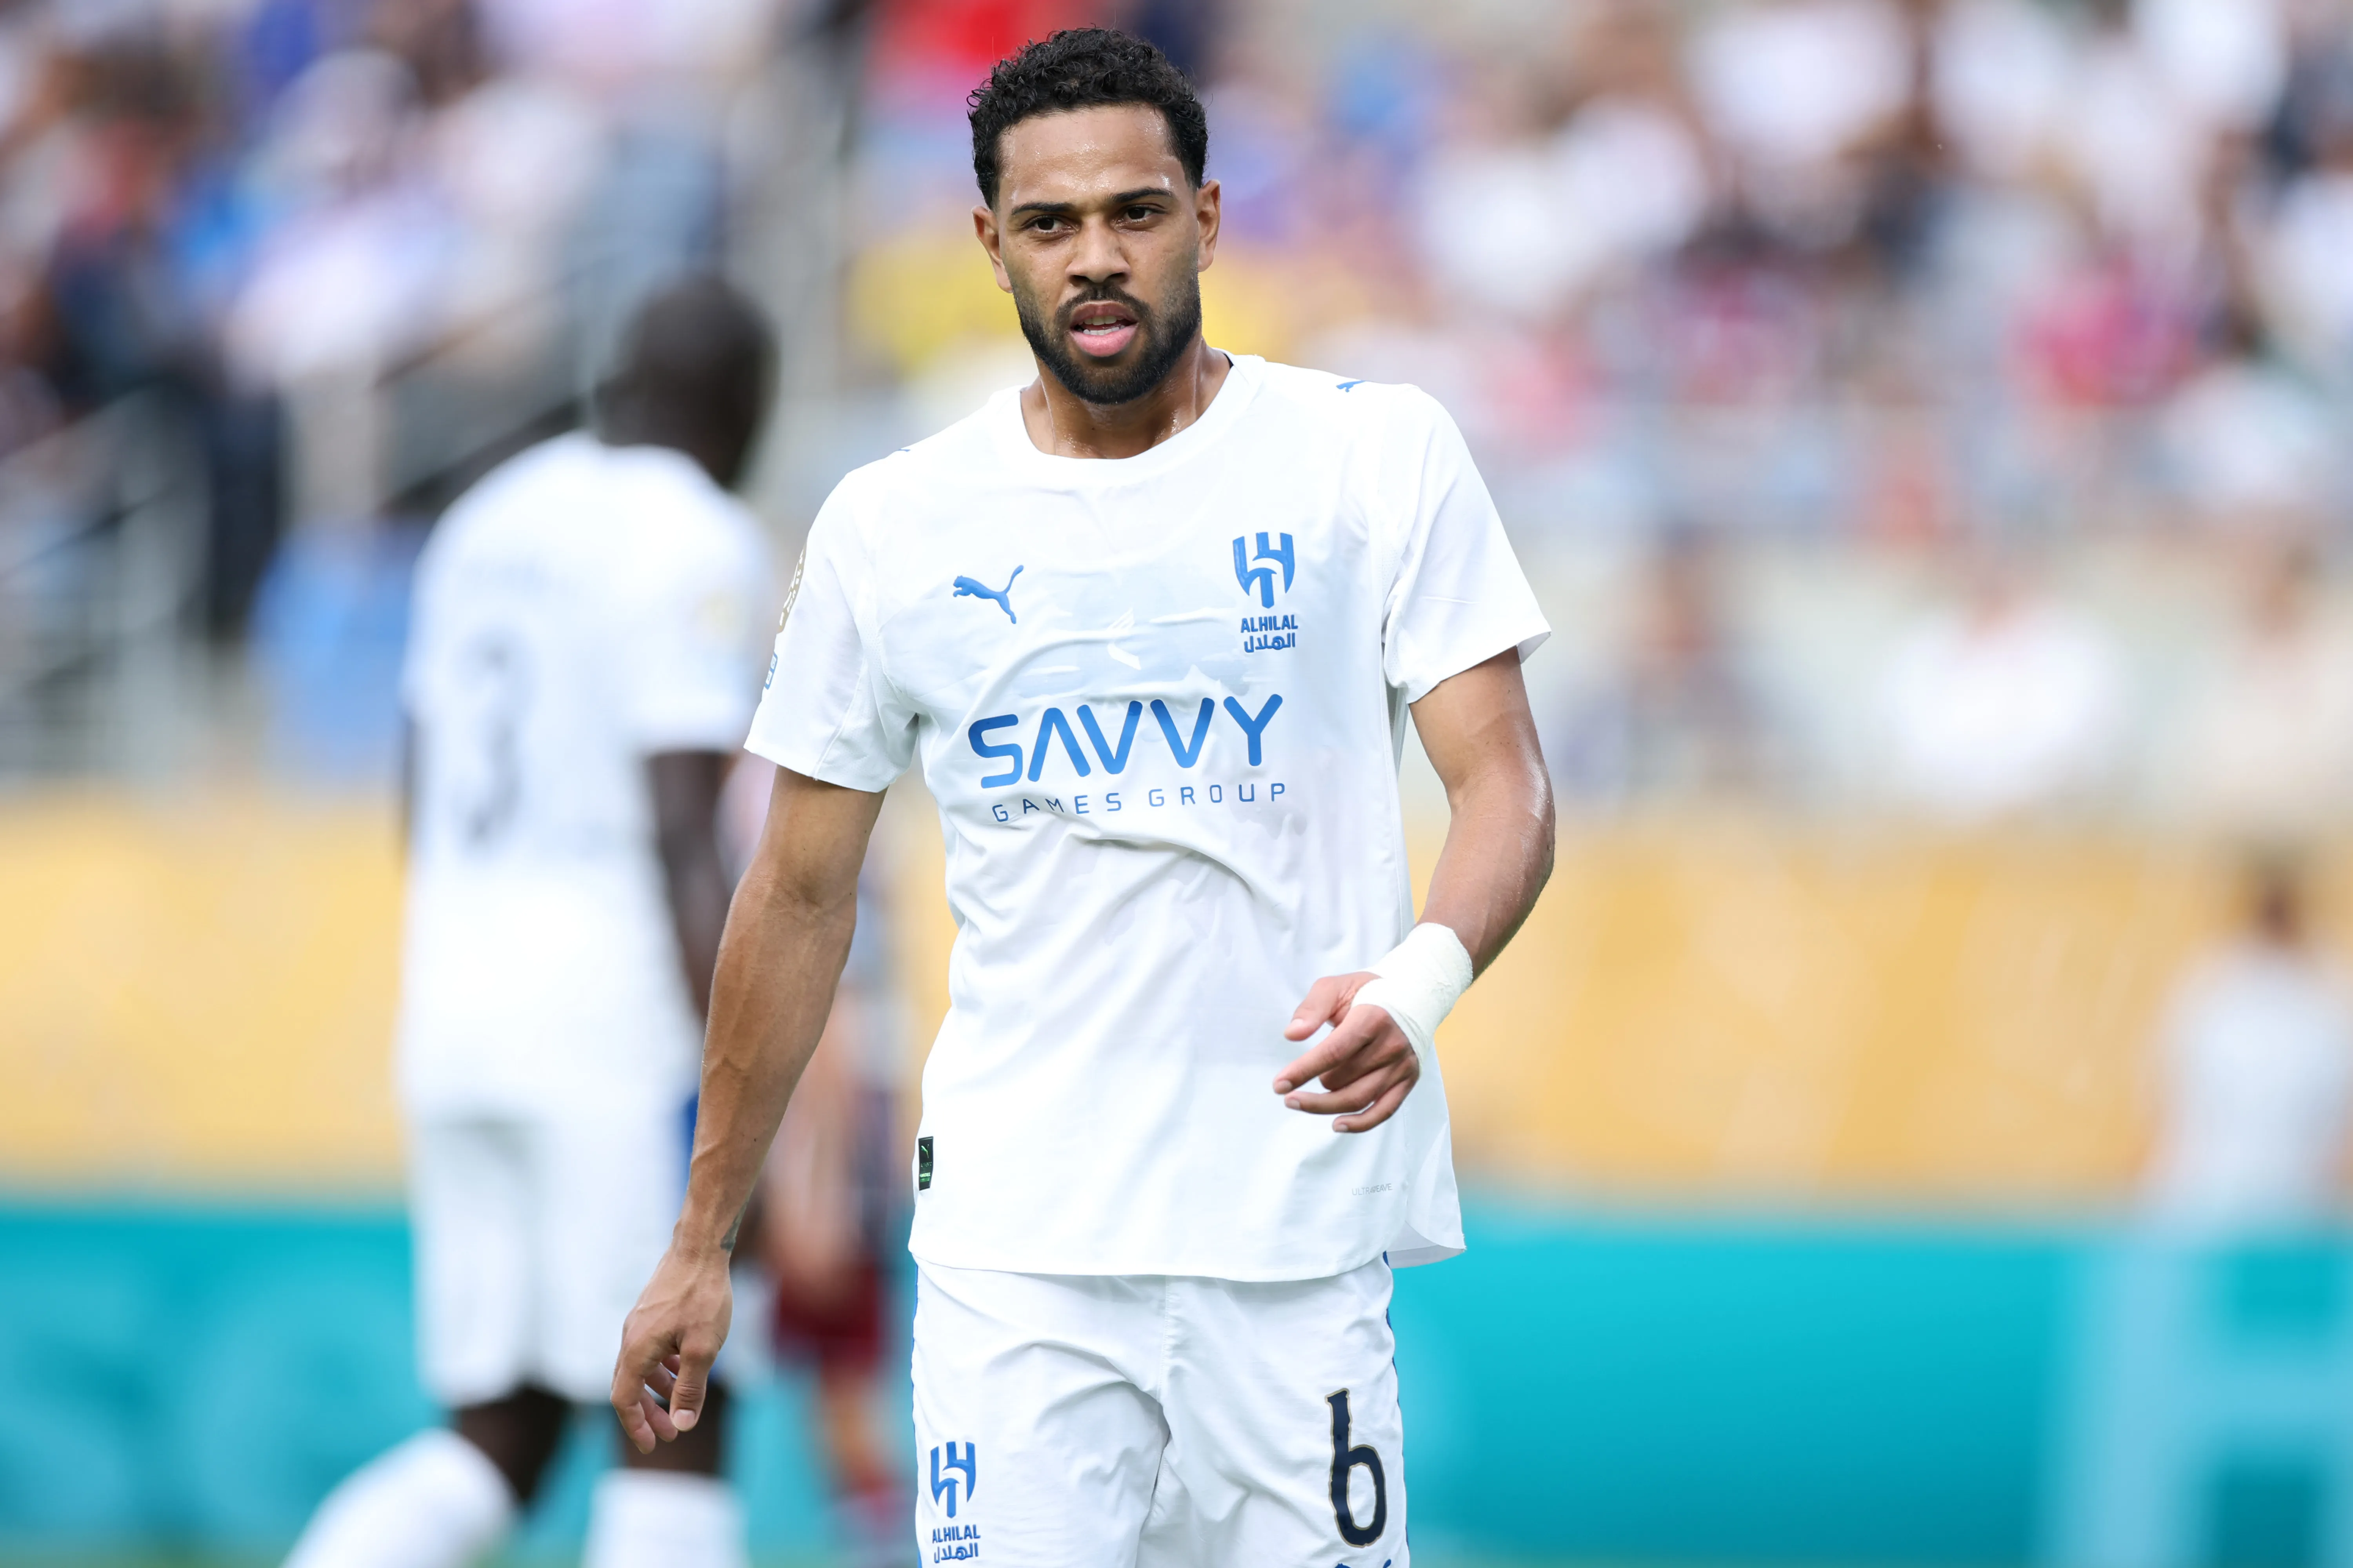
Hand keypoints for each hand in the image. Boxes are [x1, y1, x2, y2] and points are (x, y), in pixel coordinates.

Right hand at [610, 1241, 732, 1453]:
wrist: (700, 1247)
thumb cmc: (703, 1297)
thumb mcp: (703, 1350)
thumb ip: (691, 1389)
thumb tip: (682, 1424)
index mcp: (636, 1350)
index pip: (624, 1400)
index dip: (636, 1426)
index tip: (653, 1445)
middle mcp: (630, 1337)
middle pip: (630, 1386)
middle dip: (648, 1413)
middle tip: (671, 1433)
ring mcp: (640, 1322)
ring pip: (641, 1367)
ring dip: (658, 1390)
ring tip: (681, 1405)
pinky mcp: (652, 1311)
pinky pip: (650, 1349)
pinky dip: (663, 1366)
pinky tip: (682, 1369)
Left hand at [1274, 972, 1421, 1132]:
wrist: (1411, 997)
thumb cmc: (1366, 992)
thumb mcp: (1335, 986)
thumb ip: (1312, 1008)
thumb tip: (1292, 1034)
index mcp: (1372, 1018)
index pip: (1334, 1052)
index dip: (1304, 1071)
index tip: (1279, 1085)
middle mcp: (1390, 1045)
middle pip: (1343, 1079)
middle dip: (1312, 1085)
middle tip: (1289, 1088)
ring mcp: (1401, 1066)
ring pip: (1359, 1099)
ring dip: (1324, 1107)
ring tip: (1299, 1102)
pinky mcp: (1407, 1080)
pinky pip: (1384, 1110)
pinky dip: (1361, 1123)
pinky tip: (1337, 1125)